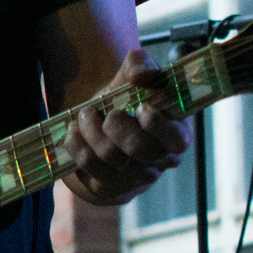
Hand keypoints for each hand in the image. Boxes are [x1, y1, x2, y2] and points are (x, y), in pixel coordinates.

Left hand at [63, 47, 192, 205]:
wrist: (102, 122)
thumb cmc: (126, 100)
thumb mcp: (133, 79)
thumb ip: (140, 66)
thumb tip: (142, 75)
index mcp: (177, 133)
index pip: (177, 140)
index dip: (158, 126)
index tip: (141, 107)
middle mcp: (161, 159)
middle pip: (140, 149)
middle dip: (115, 125)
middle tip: (106, 110)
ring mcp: (136, 176)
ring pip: (111, 157)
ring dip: (91, 130)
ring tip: (85, 115)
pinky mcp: (112, 185)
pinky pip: (91, 168)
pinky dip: (77, 145)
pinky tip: (75, 132)